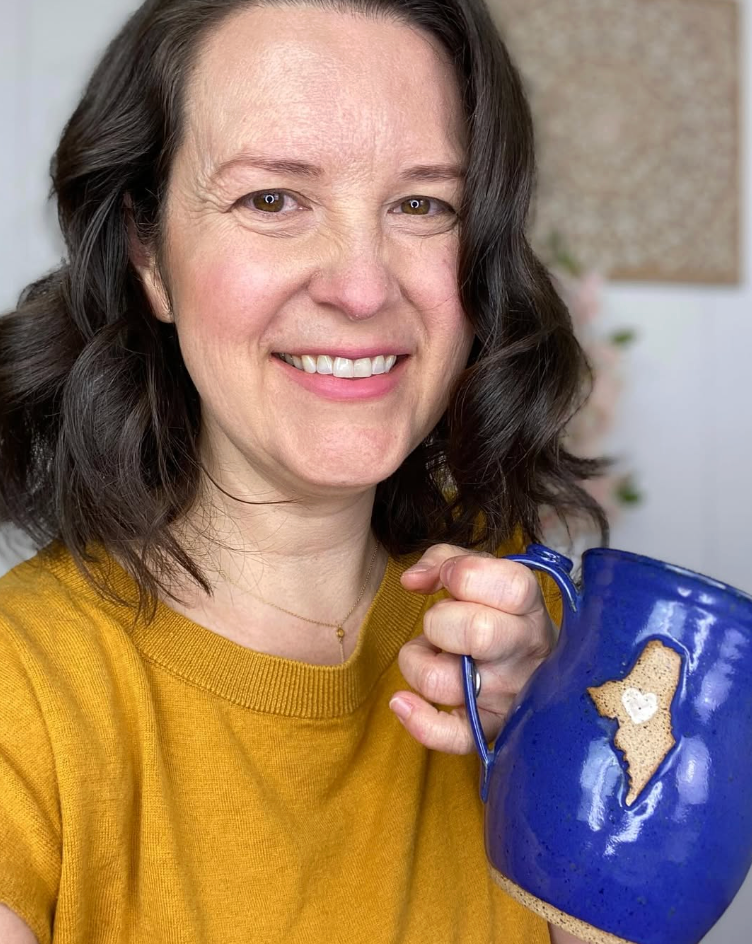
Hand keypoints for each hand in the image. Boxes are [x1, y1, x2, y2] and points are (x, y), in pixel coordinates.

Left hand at [390, 544, 556, 752]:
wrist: (534, 665)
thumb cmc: (499, 611)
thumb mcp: (483, 572)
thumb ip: (445, 560)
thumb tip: (412, 581)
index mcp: (528, 606)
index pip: (510, 585)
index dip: (464, 575)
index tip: (449, 579)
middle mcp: (525, 651)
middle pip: (478, 632)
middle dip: (439, 621)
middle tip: (441, 622)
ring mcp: (509, 694)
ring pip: (447, 682)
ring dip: (419, 662)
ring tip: (431, 654)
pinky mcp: (491, 728)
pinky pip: (454, 738)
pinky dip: (420, 722)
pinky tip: (402, 702)